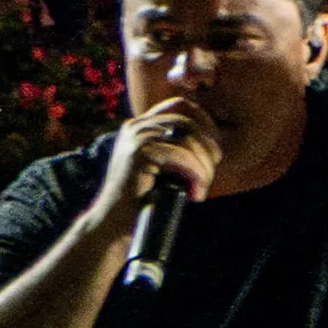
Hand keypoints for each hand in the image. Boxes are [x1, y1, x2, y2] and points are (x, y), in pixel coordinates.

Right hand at [102, 97, 225, 216]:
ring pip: (188, 141)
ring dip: (203, 167)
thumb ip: (177, 149)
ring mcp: (136, 138)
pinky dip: (195, 174)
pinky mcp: (138, 153)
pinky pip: (181, 157)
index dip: (203, 122)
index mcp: (140, 124)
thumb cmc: (142, 198)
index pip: (179, 105)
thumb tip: (214, 146)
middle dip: (207, 149)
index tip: (213, 149)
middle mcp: (136, 126)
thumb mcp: (160, 166)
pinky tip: (195, 192)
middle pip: (188, 123)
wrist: (113, 222)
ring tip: (201, 188)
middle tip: (210, 173)